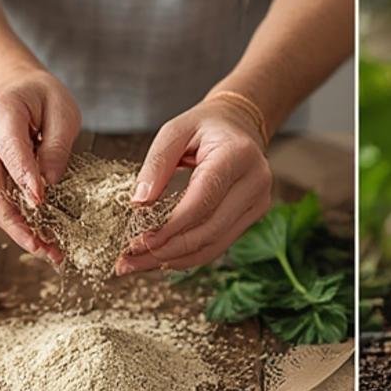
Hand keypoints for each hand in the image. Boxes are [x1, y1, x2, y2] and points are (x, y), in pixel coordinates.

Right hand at [0, 69, 81, 263]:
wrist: (18, 89)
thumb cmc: (43, 98)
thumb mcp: (63, 112)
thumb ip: (57, 146)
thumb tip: (49, 182)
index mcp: (1, 114)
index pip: (10, 150)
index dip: (24, 178)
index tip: (40, 202)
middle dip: (14, 220)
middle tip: (41, 246)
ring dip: (15, 229)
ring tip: (47, 251)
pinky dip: (15, 222)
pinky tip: (38, 238)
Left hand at [116, 100, 272, 274]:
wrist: (240, 127)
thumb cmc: (206, 127)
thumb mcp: (174, 131)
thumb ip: (156, 165)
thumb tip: (139, 204)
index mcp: (237, 155)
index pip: (204, 199)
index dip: (173, 224)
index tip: (142, 239)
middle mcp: (254, 182)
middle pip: (210, 229)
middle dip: (169, 248)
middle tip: (132, 258)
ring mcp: (257, 203)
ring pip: (214, 244)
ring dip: (176, 258)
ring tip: (141, 263)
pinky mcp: (252, 217)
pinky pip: (219, 244)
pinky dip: (190, 255)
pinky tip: (164, 258)